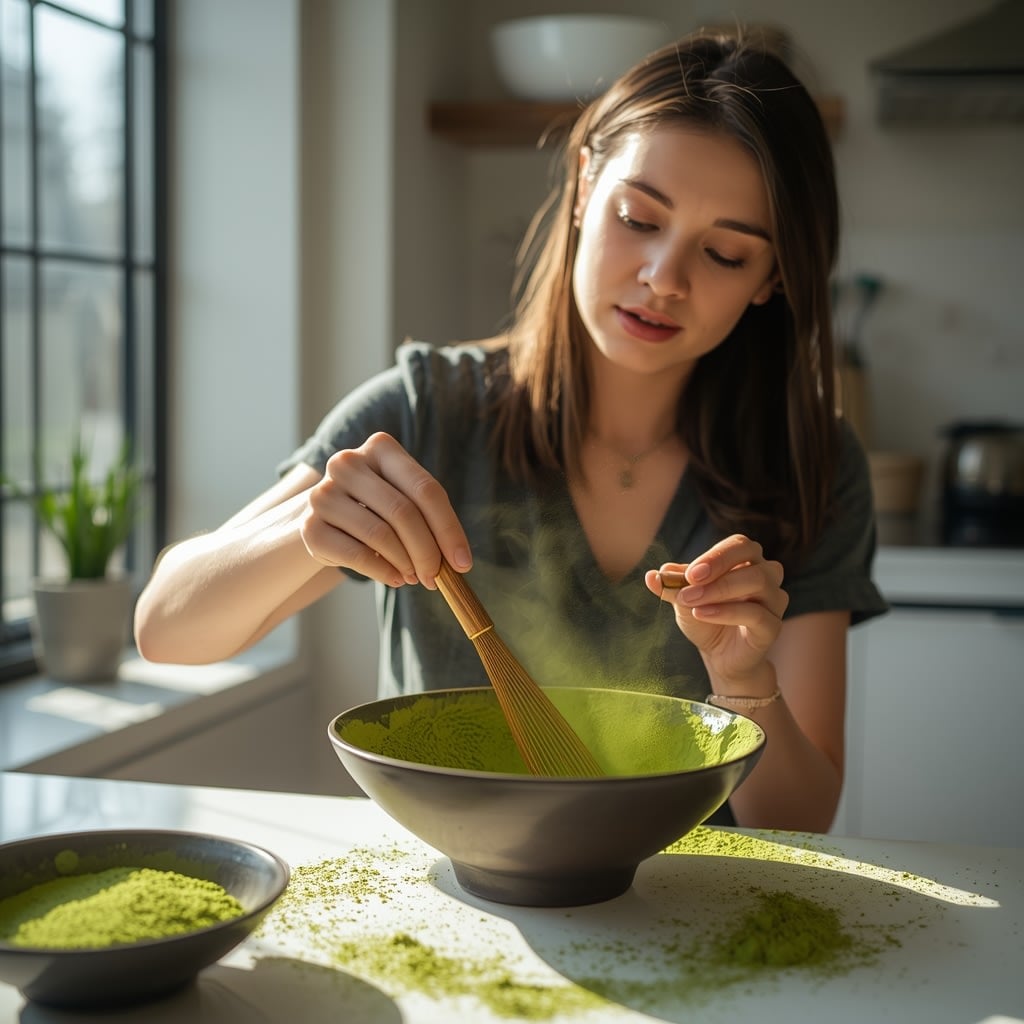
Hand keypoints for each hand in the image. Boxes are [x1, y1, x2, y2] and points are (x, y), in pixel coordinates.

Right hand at [299, 432, 471, 588]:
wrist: (326, 519)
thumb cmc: (376, 509)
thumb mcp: (404, 500)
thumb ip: (429, 520)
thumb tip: (457, 561)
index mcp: (381, 447)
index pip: (426, 490)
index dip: (449, 529)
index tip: (463, 563)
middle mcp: (348, 463)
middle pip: (403, 512)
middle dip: (427, 552)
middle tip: (437, 578)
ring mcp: (324, 493)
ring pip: (380, 534)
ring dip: (405, 563)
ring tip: (414, 576)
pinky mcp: (310, 526)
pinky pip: (356, 554)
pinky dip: (382, 573)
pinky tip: (394, 579)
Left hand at [644, 534, 787, 690]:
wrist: (720, 655)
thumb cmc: (705, 618)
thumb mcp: (684, 599)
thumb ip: (672, 585)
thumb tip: (652, 576)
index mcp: (747, 561)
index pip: (738, 544)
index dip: (715, 555)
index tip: (689, 572)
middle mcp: (766, 575)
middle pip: (752, 555)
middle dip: (718, 565)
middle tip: (690, 580)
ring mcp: (774, 600)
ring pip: (758, 581)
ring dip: (720, 589)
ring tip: (691, 600)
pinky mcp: (773, 626)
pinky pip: (757, 614)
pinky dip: (727, 612)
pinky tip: (702, 614)